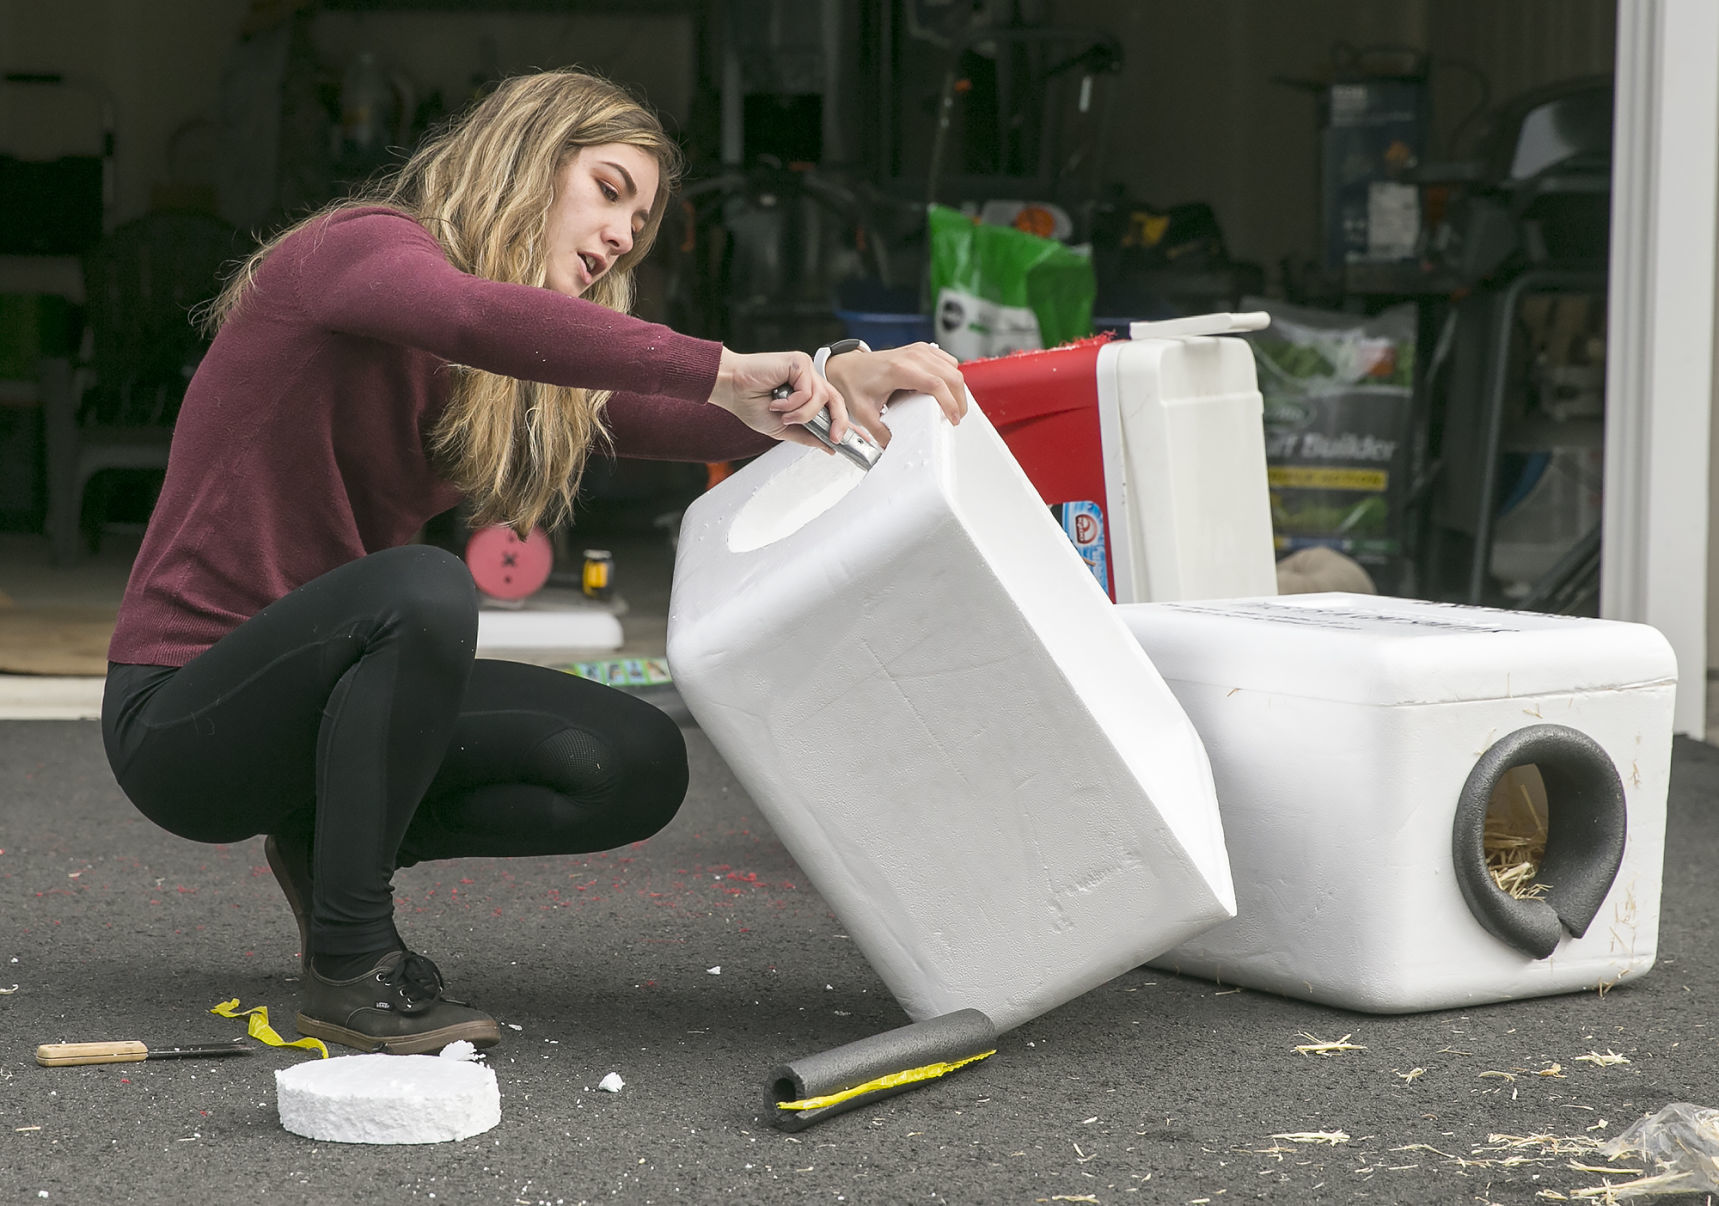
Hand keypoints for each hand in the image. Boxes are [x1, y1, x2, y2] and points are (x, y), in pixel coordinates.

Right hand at [708, 348, 851, 452]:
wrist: (731, 389)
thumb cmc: (750, 404)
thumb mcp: (783, 428)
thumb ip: (807, 435)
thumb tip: (829, 446)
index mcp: (806, 394)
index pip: (833, 408)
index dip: (846, 423)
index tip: (862, 440)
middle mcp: (809, 380)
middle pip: (837, 400)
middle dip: (839, 422)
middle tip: (835, 438)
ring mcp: (805, 370)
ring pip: (822, 398)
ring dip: (802, 414)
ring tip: (782, 415)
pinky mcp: (799, 362)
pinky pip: (808, 390)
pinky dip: (793, 402)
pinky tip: (776, 400)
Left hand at [820, 342, 967, 448]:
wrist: (847, 366)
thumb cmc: (855, 383)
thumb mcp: (863, 413)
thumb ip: (879, 433)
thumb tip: (893, 447)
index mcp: (899, 370)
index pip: (936, 384)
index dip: (950, 403)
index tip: (952, 419)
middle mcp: (912, 356)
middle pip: (951, 375)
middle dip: (959, 399)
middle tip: (955, 418)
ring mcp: (918, 350)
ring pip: (953, 367)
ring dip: (957, 388)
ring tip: (951, 406)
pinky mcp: (921, 350)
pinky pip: (947, 361)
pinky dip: (952, 376)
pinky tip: (946, 390)